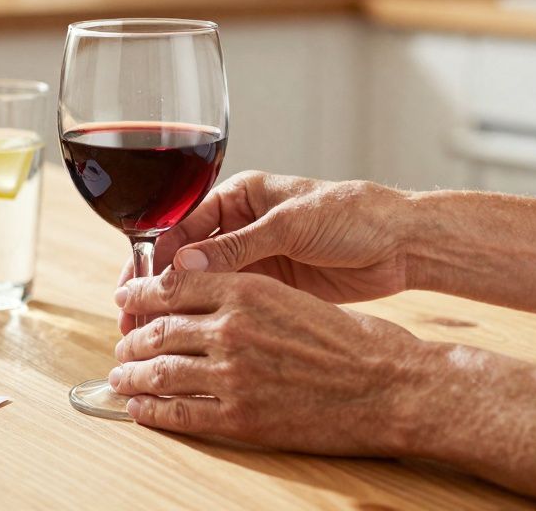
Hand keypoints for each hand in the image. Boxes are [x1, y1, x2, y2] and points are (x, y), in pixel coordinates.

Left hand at [111, 270, 426, 454]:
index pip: (172, 286)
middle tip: (122, 346)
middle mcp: (232, 328)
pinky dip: (153, 412)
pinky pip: (181, 414)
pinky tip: (141, 411)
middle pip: (158, 329)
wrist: (390, 385)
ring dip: (133, 377)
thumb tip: (204, 302)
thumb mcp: (291, 296)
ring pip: (161, 372)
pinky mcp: (242, 417)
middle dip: (132, 339)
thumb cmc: (353, 340)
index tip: (125, 299)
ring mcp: (233, 375)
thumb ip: (244, 295)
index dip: (139, 294)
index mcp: (246, 290)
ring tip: (121, 379)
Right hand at [119, 171, 409, 333]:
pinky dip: (205, 318)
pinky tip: (186, 339)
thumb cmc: (352, 215)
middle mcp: (239, 225)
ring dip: (176, 307)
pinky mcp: (269, 287)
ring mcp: (253, 258)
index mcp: (238, 196)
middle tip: (133, 317)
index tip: (136, 287)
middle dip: (157, 286)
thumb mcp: (290, 226)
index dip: (154, 255)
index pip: (181, 224)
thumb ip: (237, 246)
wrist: (403, 242)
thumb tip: (183, 263)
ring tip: (151, 337)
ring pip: (201, 284)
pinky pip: (227, 302)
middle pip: (183, 256)